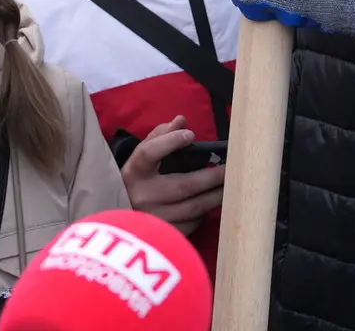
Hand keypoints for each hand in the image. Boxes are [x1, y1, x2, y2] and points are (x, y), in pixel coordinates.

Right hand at [120, 116, 226, 233]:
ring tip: (232, 186)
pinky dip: (205, 213)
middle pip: (183, 185)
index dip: (169, 142)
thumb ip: (160, 136)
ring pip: (193, 208)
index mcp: (134, 172)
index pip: (148, 153)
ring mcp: (154, 219)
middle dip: (212, 177)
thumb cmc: (138, 181)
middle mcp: (142, 196)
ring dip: (216, 196)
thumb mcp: (141, 158)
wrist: (123, 218)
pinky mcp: (165, 235)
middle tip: (232, 169)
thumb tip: (181, 120)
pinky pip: (193, 223)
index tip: (190, 135)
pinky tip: (214, 203)